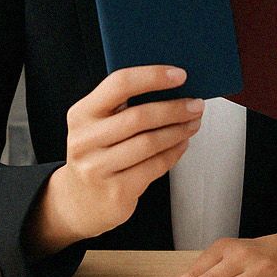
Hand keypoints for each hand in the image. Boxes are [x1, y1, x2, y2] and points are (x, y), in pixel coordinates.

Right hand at [27, 66, 201, 255]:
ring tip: (193, 123)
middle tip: (196, 104)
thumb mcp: (98, 125)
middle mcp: (85, 140)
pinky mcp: (116, 191)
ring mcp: (98, 168)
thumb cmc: (98, 153)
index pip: (119, 84)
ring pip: (149, 143)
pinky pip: (154, 166)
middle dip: (174, 109)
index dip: (152, 76)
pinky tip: (182, 143)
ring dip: (178, 131)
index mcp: (81, 114)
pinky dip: (174, 152)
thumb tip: (172, 85)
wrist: (80, 201)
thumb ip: (123, 105)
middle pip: (139, 116)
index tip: (180, 75)